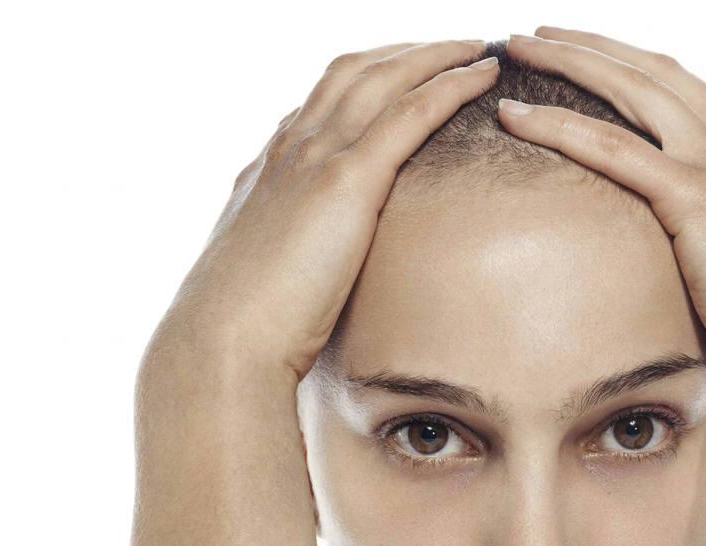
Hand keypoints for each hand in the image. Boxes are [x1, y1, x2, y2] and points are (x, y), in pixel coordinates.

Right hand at [145, 39, 499, 387]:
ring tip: (480, 46)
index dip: (366, 78)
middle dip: (405, 51)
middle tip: (452, 45)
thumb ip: (288, 257)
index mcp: (269, 169)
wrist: (223, 341)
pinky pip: (409, 114)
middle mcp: (290, 149)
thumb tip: (306, 275)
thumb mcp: (265, 277)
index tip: (401, 73)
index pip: (320, 101)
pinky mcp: (347, 183)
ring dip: (436, 54)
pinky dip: (449, 85)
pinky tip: (482, 76)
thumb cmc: (242, 330)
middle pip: (355, 71)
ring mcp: (316, 158)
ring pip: (385, 78)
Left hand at [498, 28, 705, 396]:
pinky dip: (558, 126)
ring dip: (566, 62)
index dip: (626, 61)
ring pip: (628, 91)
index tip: (582, 52)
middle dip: (588, 44)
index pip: (679, 83)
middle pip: (649, 69)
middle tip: (535, 34)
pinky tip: (516, 116)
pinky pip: (613, 148)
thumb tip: (700, 247)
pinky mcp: (695, 197)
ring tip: (516, 50)